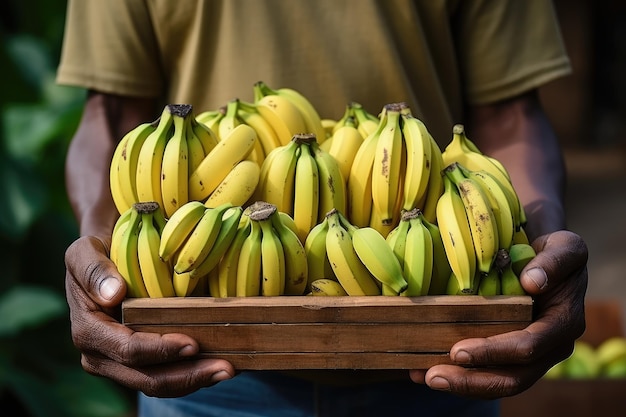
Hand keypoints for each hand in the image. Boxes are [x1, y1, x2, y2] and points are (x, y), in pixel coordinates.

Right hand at [64, 235, 234, 397]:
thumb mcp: (86, 250)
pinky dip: (191, 375)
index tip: (193, 344)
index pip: (128, 351)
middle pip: (146, 377)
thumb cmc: (97, 251)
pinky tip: (216, 367)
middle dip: (188, 376)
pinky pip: (164, 377)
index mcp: (89, 331)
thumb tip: (113, 294)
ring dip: (194, 381)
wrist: (99, 261)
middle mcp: (99, 356)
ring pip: (157, 384)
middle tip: (226, 367)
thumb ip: (93, 269)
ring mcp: (117, 364)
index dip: (161, 350)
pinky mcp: (134, 364)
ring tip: (228, 370)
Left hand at [409, 230, 587, 398]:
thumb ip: (555, 261)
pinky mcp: (514, 358)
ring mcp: (534, 358)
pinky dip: (459, 376)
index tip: (458, 351)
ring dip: (462, 385)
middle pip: (514, 378)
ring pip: (500, 383)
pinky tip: (424, 372)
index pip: (529, 347)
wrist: (552, 264)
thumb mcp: (565, 247)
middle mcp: (551, 348)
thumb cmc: (556, 253)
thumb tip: (533, 282)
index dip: (494, 352)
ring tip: (426, 377)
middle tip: (434, 375)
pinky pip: (488, 374)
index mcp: (564, 323)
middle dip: (471, 380)